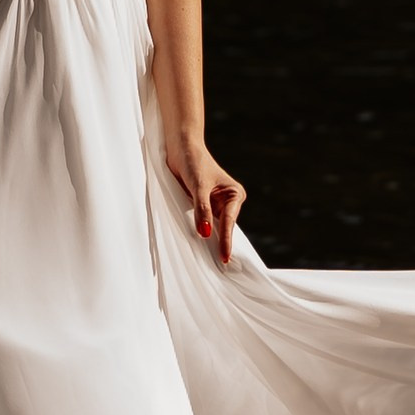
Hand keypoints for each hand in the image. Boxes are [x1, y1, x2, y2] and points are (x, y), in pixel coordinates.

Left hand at [166, 140, 246, 264]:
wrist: (180, 146)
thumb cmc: (193, 161)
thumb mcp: (198, 185)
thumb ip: (202, 209)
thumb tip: (206, 233)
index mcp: (234, 194)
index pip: (229, 222)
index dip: (226, 240)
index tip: (225, 259)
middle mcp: (227, 201)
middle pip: (223, 227)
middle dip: (221, 243)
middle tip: (220, 268)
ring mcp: (214, 204)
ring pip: (212, 226)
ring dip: (209, 240)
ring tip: (210, 264)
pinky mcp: (201, 206)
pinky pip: (201, 222)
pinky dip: (199, 232)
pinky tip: (197, 246)